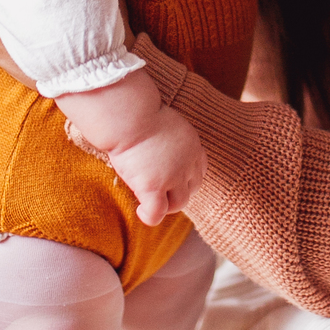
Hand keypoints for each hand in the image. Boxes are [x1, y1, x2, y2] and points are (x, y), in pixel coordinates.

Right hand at [109, 107, 207, 226]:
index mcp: (192, 146)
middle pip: (192, 188)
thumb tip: (153, 143)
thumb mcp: (163, 122)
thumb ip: (166, 138)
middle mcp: (188, 163)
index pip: (199, 170)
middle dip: (177, 192)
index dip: (186, 178)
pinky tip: (140, 211)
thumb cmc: (138, 113)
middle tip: (159, 192)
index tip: (172, 179)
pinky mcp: (153, 186)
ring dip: (166, 206)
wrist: (129, 116)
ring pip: (178, 204)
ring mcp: (173, 177)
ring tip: (149, 202)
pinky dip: (150, 216)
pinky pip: (157, 212)